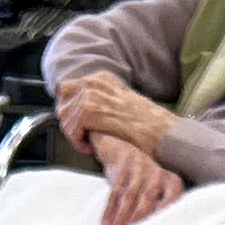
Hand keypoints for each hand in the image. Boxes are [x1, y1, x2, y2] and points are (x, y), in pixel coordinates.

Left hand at [57, 68, 175, 157]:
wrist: (162, 132)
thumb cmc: (148, 126)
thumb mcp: (122, 106)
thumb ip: (101, 104)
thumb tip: (79, 116)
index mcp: (102, 78)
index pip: (67, 89)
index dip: (70, 112)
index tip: (82, 127)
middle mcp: (95, 82)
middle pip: (62, 102)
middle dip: (69, 123)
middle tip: (84, 137)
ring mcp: (93, 95)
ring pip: (64, 118)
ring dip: (75, 136)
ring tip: (91, 144)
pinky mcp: (92, 111)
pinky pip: (71, 128)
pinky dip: (78, 142)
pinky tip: (92, 147)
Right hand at [93, 132, 181, 224]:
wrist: (120, 150)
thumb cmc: (141, 179)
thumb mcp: (153, 189)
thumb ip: (156, 208)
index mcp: (169, 180)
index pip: (174, 195)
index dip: (166, 210)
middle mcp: (156, 173)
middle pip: (149, 197)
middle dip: (139, 217)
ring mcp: (139, 168)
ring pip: (130, 194)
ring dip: (122, 215)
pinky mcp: (122, 167)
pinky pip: (115, 191)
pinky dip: (110, 209)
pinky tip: (106, 223)